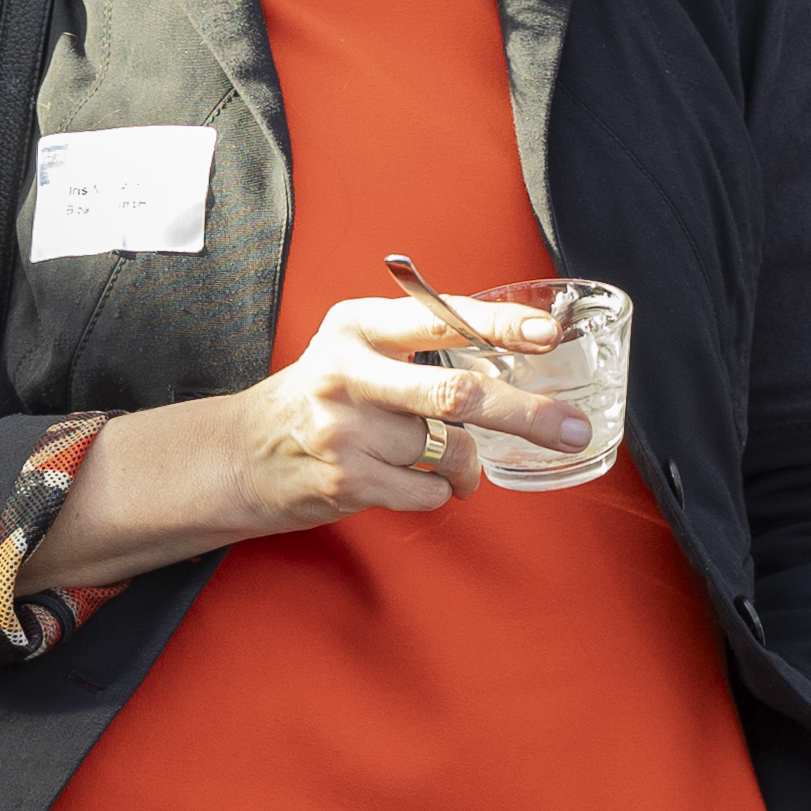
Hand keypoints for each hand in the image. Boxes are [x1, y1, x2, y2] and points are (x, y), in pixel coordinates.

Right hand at [43, 295, 595, 580]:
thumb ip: (421, 343)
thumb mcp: (357, 349)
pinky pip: (428, 490)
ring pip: (449, 450)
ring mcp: (345, 430)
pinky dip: (439, 492)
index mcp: (357, 326)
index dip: (502, 326)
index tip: (550, 334)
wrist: (239, 455)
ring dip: (469, 467)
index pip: (442, 318)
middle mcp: (348, 371)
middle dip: (525, 412)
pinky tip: (410, 481)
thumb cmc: (319, 398)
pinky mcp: (345, 480)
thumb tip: (517, 349)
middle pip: (456, 393)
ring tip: (455, 466)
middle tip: (572, 428)